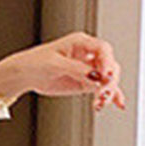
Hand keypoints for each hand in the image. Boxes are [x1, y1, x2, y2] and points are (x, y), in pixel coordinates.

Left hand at [2, 32, 127, 111]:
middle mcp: (88, 54)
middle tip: (103, 93)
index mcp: (81, 42)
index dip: (108, 62)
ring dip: (108, 90)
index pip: (102, 49)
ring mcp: (88, 69)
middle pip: (109, 65)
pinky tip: (118, 103)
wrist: (26, 74)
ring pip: (107, 78)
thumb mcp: (56, 64)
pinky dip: (110, 95)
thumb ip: (77, 69)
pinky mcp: (85, 82)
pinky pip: (102, 88)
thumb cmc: (37, 62)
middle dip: (109, 80)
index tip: (106, 76)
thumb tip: (95, 77)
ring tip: (101, 102)